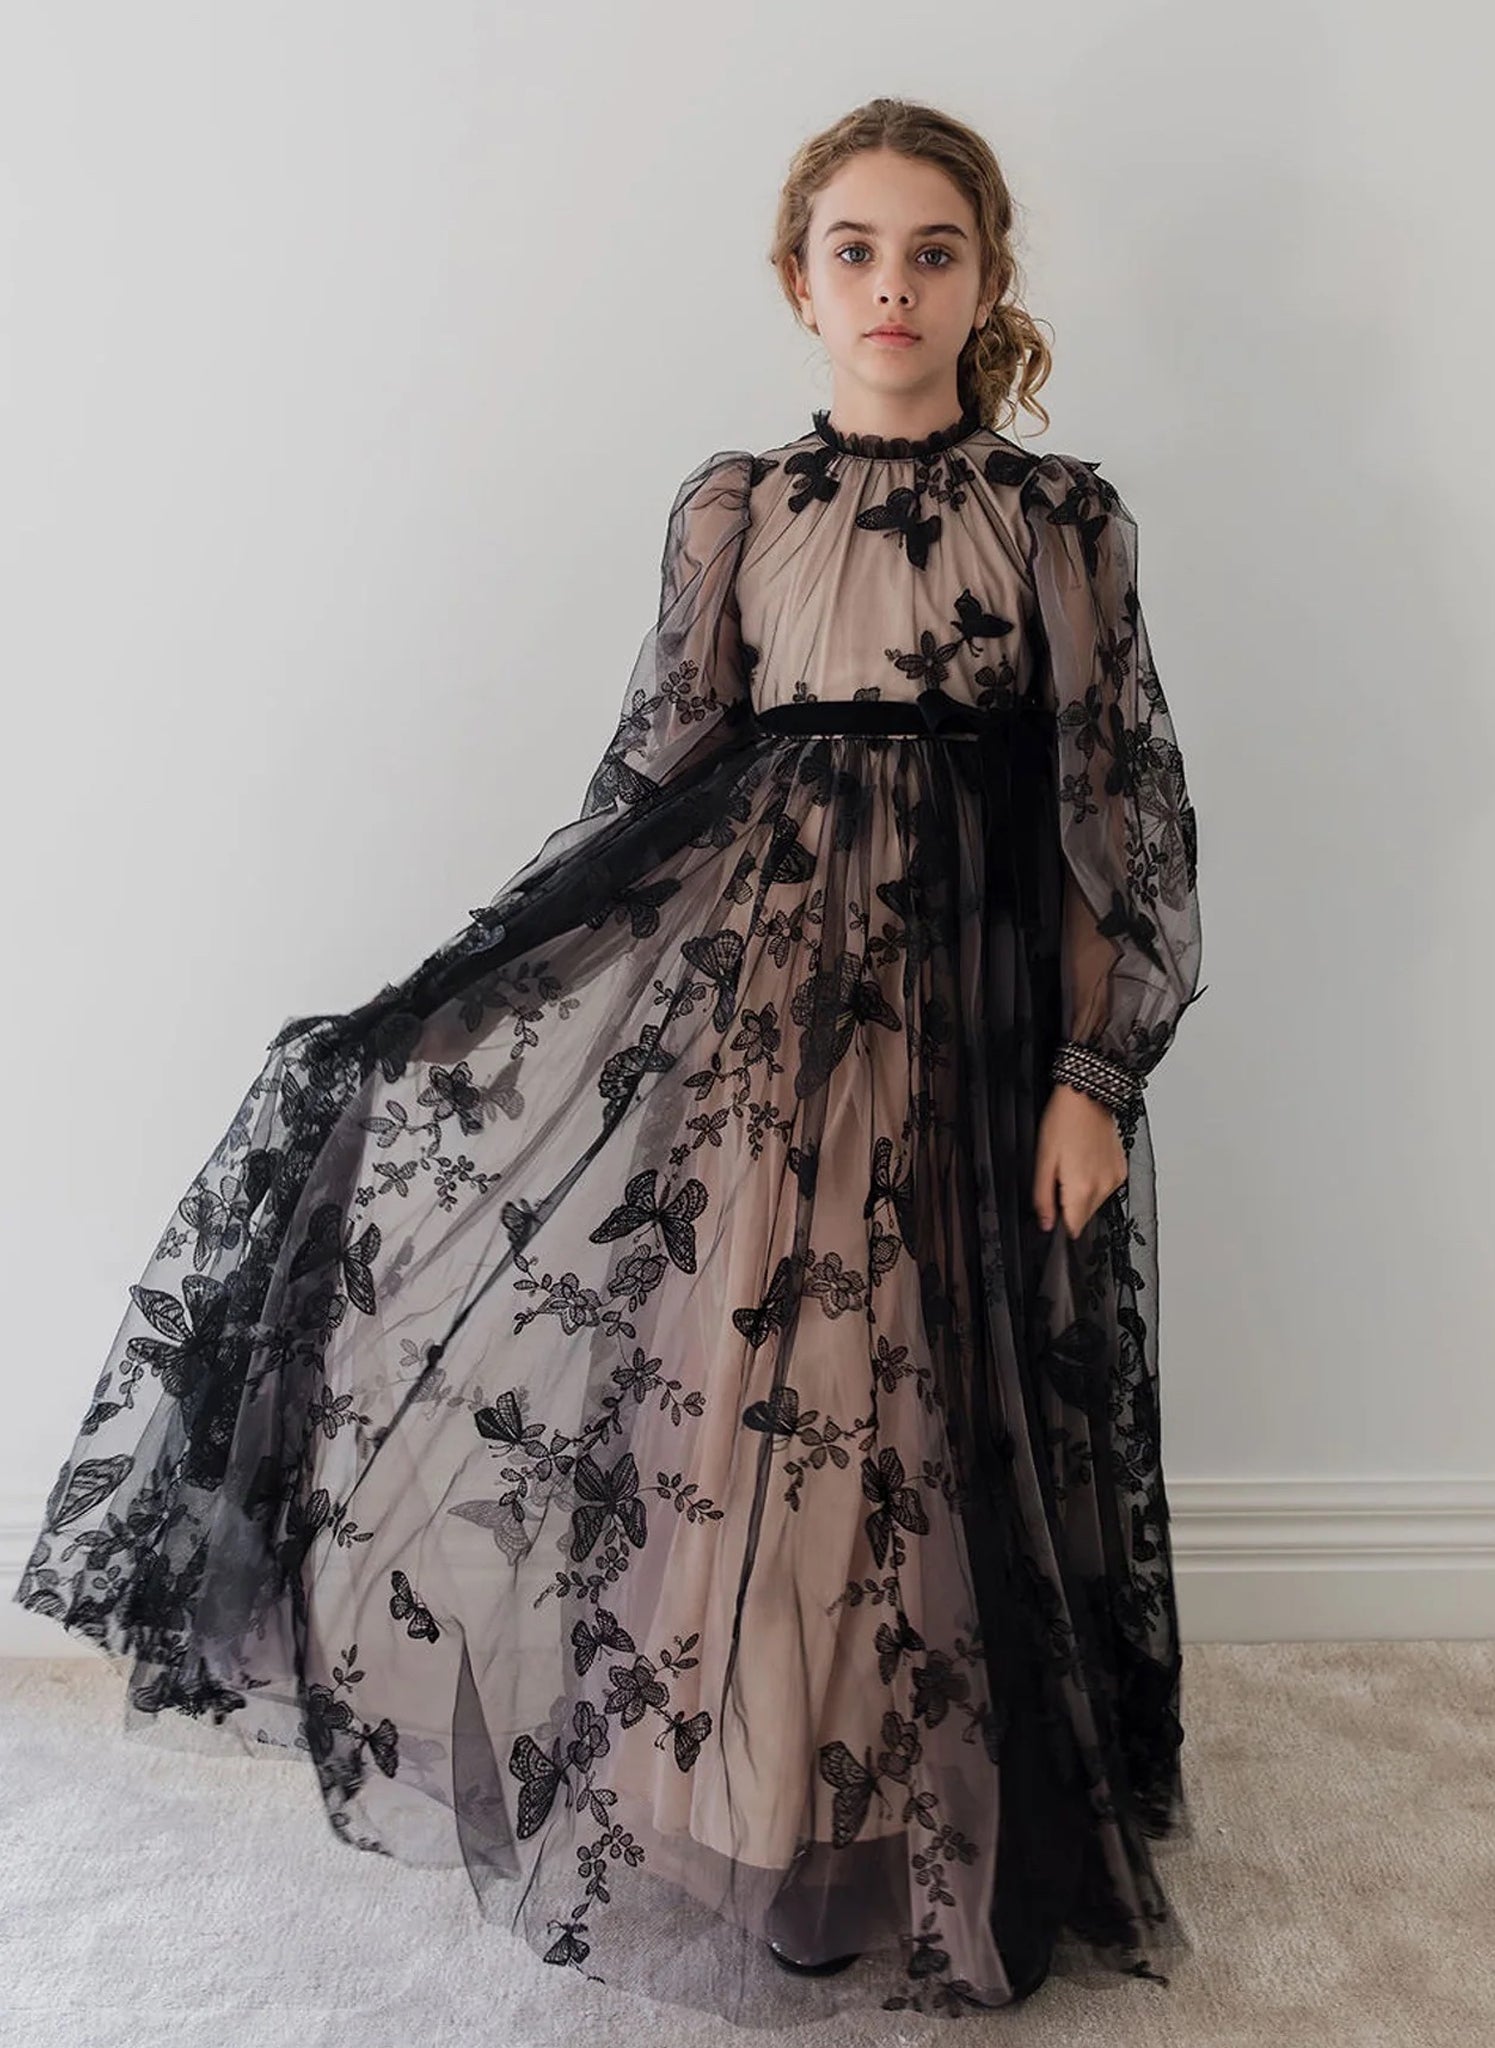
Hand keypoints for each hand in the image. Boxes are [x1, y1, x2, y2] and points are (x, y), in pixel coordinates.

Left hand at [1033, 1081, 1127, 1237]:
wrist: (1089, 1097)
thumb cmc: (1064, 1122)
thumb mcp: (1043, 1160)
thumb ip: (1043, 1197)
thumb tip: (1046, 1223)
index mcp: (1082, 1188)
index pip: (1073, 1229)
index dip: (1060, 1228)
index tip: (1053, 1217)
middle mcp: (1103, 1188)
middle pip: (1084, 1218)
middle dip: (1069, 1209)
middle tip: (1058, 1182)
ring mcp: (1115, 1179)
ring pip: (1095, 1204)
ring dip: (1082, 1196)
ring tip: (1072, 1167)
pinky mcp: (1121, 1171)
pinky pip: (1106, 1189)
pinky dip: (1094, 1183)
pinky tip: (1086, 1163)